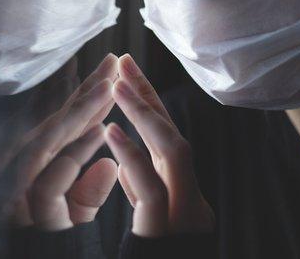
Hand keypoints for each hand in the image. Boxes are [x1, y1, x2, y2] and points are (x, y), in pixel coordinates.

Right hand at [1, 53, 120, 230]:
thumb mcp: (76, 215)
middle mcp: (24, 172)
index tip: (111, 71)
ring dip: (79, 115)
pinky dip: (70, 159)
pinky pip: (44, 183)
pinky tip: (96, 132)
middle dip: (86, 93)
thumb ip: (89, 189)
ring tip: (107, 90)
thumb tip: (108, 162)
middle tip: (112, 64)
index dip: (86, 97)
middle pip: (56, 126)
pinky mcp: (18, 212)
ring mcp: (16, 190)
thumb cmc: (54, 245)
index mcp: (40, 169)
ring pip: (50, 144)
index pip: (64, 126)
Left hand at [104, 54, 213, 236]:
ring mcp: (183, 214)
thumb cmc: (153, 257)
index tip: (126, 69)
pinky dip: (133, 156)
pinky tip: (111, 131)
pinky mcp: (168, 232)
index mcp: (178, 193)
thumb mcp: (148, 221)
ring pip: (172, 152)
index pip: (164, 138)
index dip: (148, 101)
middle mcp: (188, 197)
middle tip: (124, 61)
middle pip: (171, 134)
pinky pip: (153, 188)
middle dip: (148, 95)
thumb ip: (141, 191)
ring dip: (144, 115)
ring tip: (117, 86)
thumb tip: (125, 166)